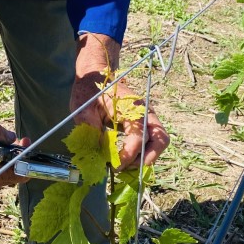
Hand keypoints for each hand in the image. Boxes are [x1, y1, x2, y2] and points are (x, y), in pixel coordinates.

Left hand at [71, 33, 169, 168]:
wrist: (96, 75)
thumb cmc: (89, 90)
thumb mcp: (83, 108)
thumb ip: (91, 128)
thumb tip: (99, 152)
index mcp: (131, 107)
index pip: (138, 136)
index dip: (128, 154)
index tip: (114, 165)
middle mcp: (144, 112)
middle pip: (160, 140)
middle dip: (146, 159)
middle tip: (125, 168)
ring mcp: (146, 117)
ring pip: (159, 142)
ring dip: (147, 158)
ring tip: (127, 166)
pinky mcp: (143, 123)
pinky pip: (152, 141)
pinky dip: (144, 154)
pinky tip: (127, 160)